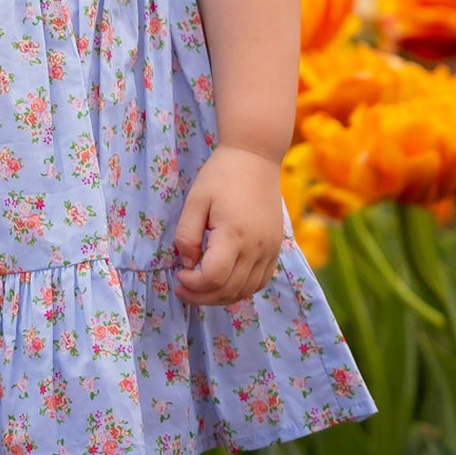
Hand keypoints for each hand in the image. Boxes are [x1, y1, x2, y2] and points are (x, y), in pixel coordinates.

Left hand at [172, 144, 284, 306]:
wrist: (256, 158)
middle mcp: (257, 247)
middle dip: (202, 296)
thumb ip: (187, 236)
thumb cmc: (221, 175)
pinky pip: (260, 281)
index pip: (214, 277)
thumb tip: (189, 264)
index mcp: (234, 234)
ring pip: (246, 291)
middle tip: (183, 288)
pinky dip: (241, 289)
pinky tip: (225, 281)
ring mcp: (270, 250)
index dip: (194, 284)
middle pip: (230, 290)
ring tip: (201, 288)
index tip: (179, 274)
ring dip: (221, 297)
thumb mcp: (195, 201)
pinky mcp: (276, 248)